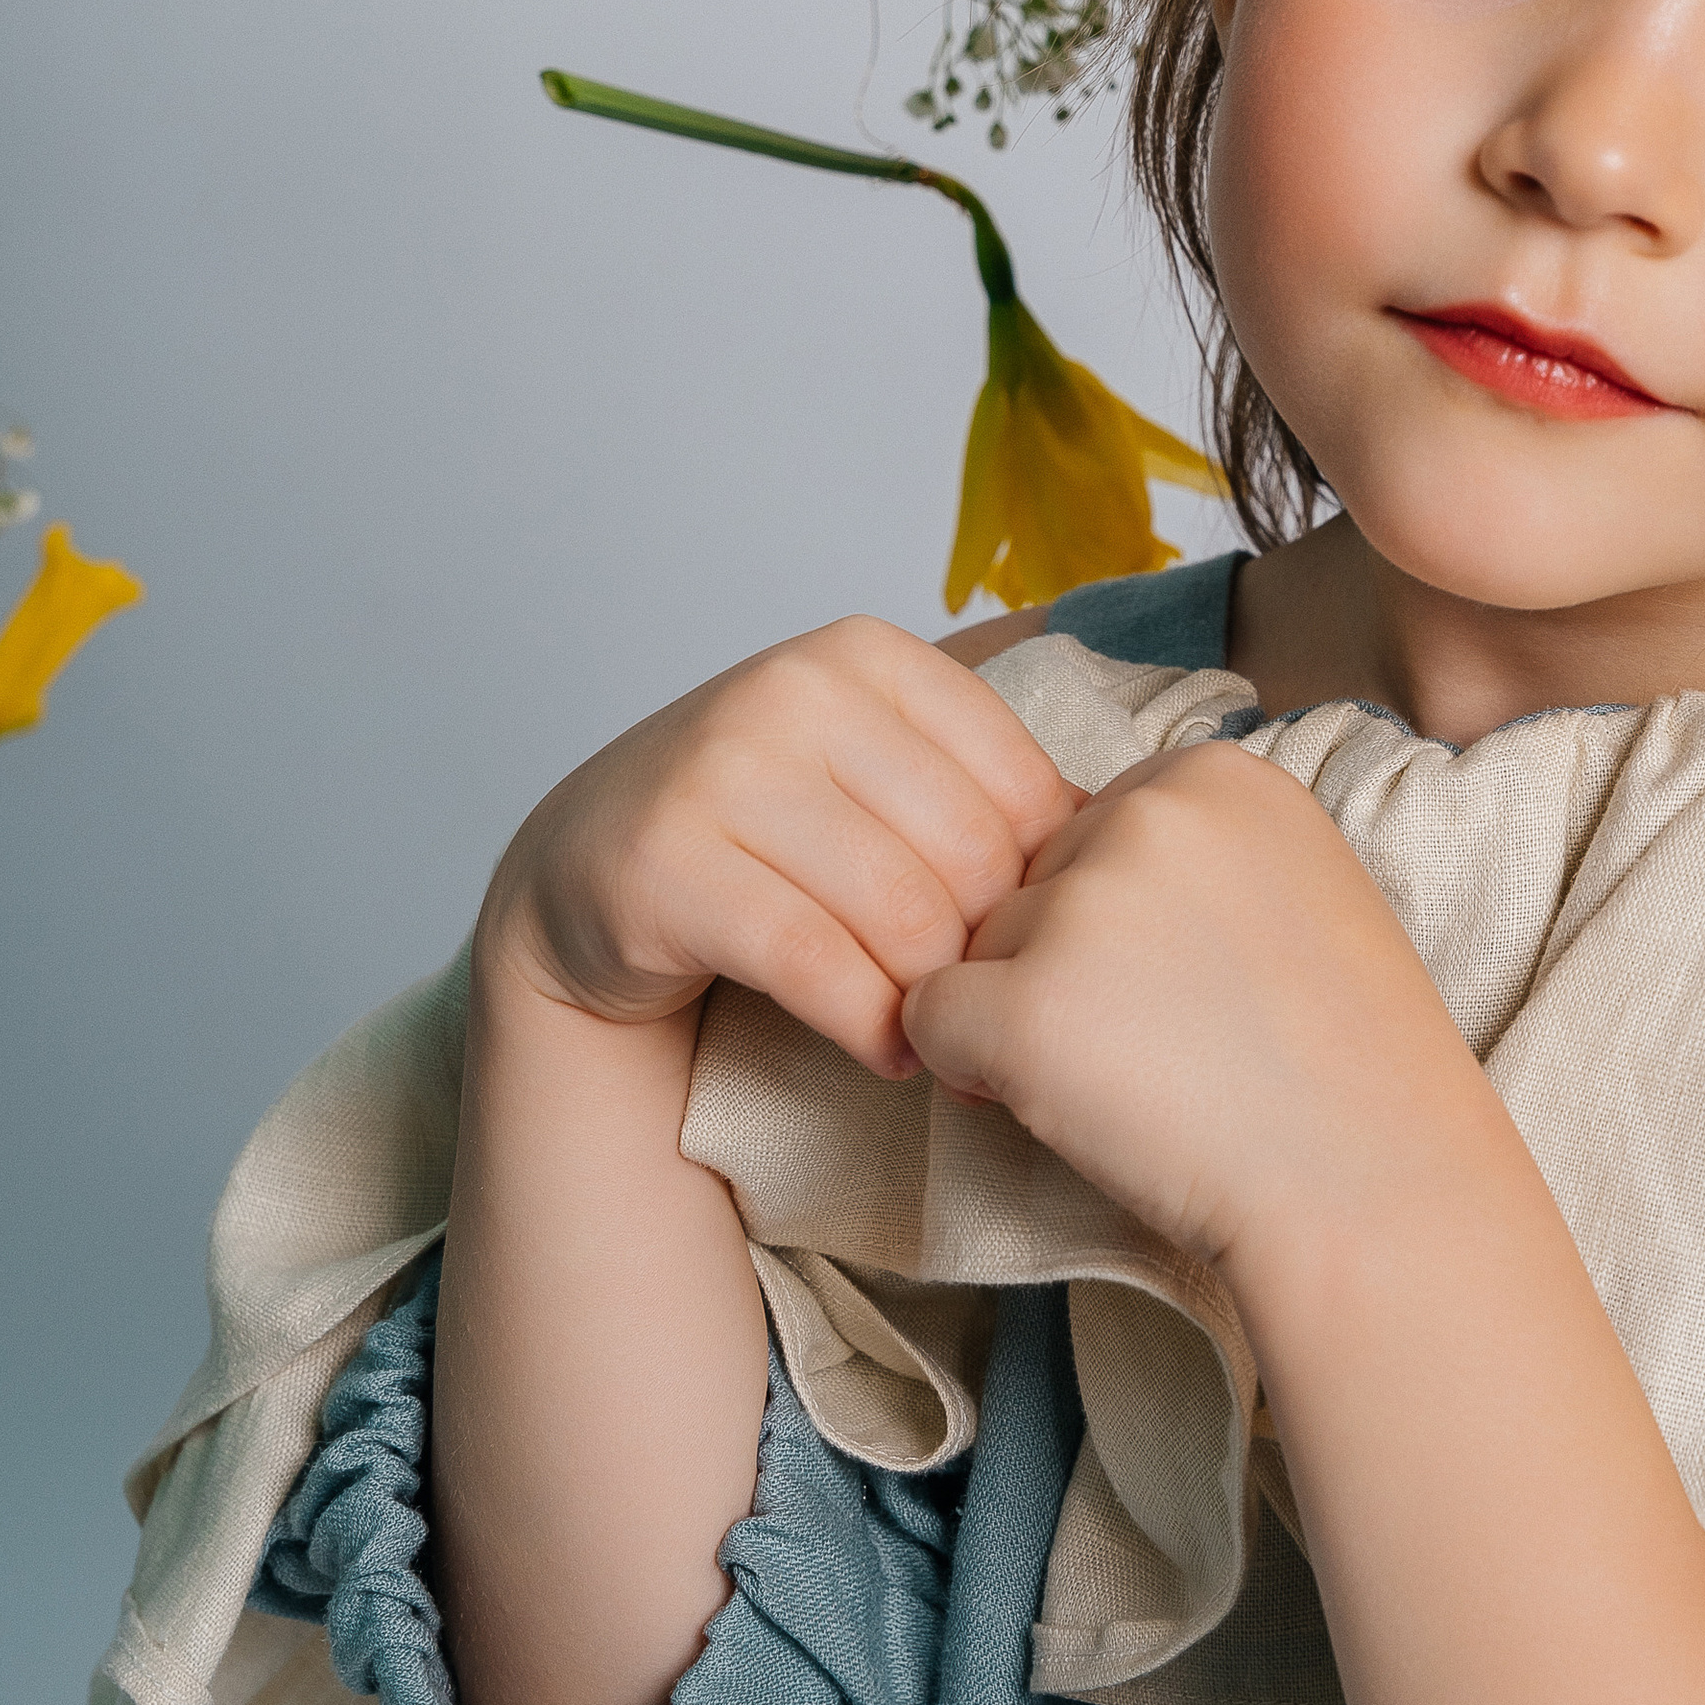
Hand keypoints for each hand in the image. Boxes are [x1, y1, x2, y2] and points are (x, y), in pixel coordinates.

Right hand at [479, 616, 1079, 1075]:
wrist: (588, 875)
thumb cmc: (763, 832)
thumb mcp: (874, 778)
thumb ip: (977, 792)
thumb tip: (1116, 838)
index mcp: (864, 655)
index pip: (1020, 784)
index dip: (1043, 885)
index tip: (1030, 945)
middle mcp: (790, 689)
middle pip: (968, 855)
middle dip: (989, 954)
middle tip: (987, 1011)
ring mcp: (719, 767)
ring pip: (899, 914)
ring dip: (934, 1003)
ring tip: (939, 1035)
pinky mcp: (666, 862)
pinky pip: (813, 965)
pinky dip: (868, 1026)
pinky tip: (882, 1049)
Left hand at [901, 735, 1481, 1265]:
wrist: (1374, 1190)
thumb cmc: (1345, 1066)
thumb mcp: (1294, 893)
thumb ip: (1181, 861)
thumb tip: (1050, 879)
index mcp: (1215, 773)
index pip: (1090, 828)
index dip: (1116, 920)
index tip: (1190, 984)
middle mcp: (1143, 814)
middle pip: (1027, 880)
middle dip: (1060, 963)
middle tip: (1160, 1046)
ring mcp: (1081, 906)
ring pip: (977, 948)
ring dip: (1021, 1018)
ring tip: (1133, 1082)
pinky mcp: (1024, 1005)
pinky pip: (929, 1020)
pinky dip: (970, 1074)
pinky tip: (1067, 1109)